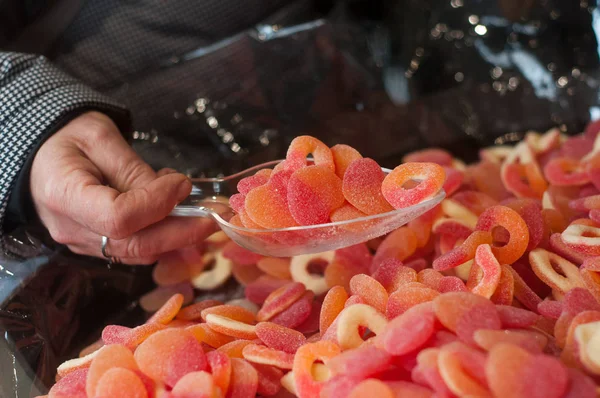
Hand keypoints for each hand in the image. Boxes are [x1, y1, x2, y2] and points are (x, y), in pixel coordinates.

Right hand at [30, 112, 216, 263]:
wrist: (42, 155)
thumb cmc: (68, 138)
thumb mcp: (99, 138)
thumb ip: (133, 169)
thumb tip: (174, 193)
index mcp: (65, 195)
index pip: (118, 217)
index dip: (157, 204)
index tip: (182, 184)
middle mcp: (72, 229)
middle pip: (135, 244)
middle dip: (182, 232)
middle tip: (215, 215)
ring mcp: (84, 243)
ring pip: (139, 252)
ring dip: (176, 235)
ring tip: (198, 209)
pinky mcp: (98, 246)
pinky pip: (135, 249)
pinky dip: (162, 234)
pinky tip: (174, 211)